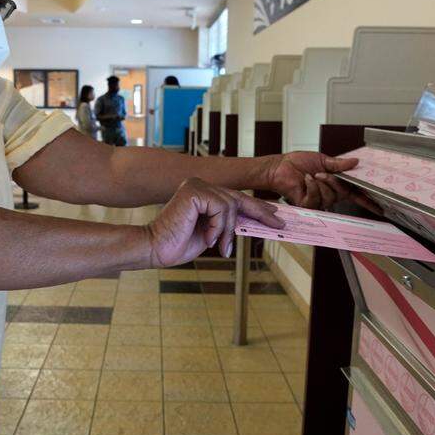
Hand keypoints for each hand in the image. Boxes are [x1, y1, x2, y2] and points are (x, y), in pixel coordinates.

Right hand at [145, 178, 283, 266]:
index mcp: (203, 193)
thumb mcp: (212, 234)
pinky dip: (218, 227)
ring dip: (227, 231)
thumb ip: (228, 225)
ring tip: (219, 246)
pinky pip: (221, 208)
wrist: (156, 249)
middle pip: (238, 198)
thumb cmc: (178, 244)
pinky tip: (207, 239)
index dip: (257, 207)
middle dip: (259, 212)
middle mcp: (200, 184)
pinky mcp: (194, 191)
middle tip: (277, 223)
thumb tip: (251, 223)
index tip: (274, 216)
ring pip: (231, 206)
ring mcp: (196, 185)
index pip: (235, 198)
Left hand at [263, 152, 361, 208]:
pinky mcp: (308, 205)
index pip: (354, 195)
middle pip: (343, 193)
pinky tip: (306, 180)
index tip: (379, 207)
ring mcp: (318, 201)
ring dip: (321, 183)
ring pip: (330, 196)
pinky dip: (312, 186)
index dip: (367, 201)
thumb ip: (339, 165)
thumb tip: (356, 162)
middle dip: (334, 181)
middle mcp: (329, 195)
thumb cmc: (298, 163)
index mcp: (335, 184)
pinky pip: (317, 198)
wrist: (281, 166)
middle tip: (322, 173)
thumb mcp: (323, 160)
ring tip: (312, 176)